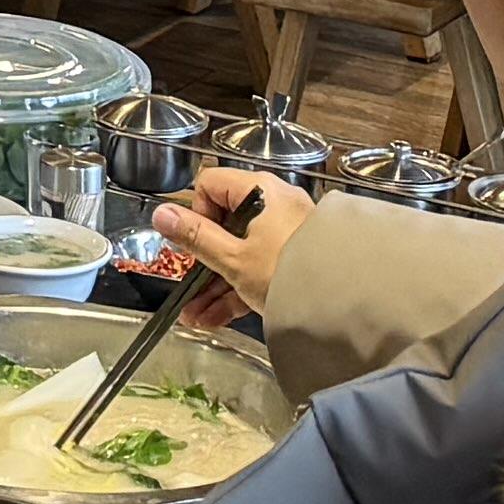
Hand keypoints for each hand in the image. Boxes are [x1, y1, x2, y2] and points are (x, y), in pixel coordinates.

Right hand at [151, 169, 308, 310]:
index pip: (211, 185)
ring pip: (239, 251)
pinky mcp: (295, 257)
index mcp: (259, 191)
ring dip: (214, 283)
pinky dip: (237, 288)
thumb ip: (195, 237)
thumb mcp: (233, 258)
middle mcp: (274, 204)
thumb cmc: (287, 272)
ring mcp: (286, 231)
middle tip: (188, 285)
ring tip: (195, 315)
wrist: (343, 302)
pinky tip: (214, 318)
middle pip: (224, 224)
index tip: (194, 243)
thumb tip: (161, 213)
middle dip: (201, 261)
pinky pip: (258, 266)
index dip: (196, 213)